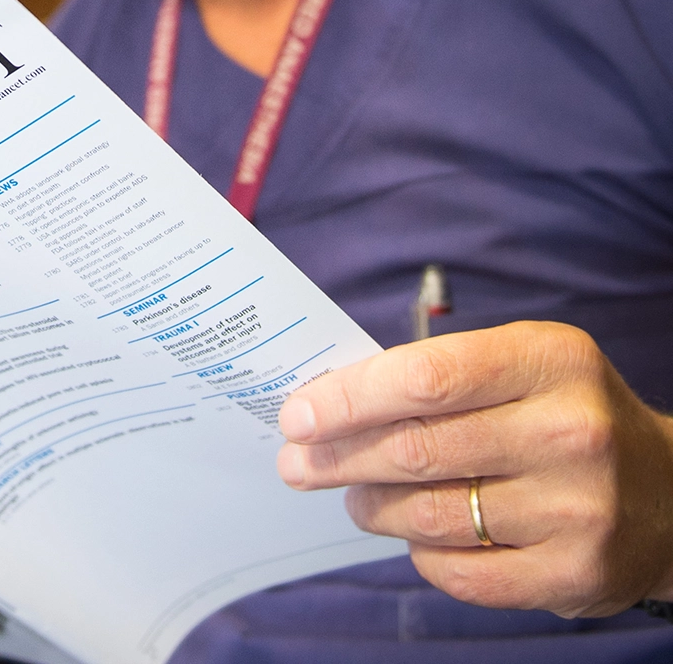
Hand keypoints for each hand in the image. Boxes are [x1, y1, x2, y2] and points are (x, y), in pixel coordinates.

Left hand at [276, 321, 672, 617]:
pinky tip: (416, 535)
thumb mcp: (518, 367)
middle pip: (413, 449)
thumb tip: (326, 406)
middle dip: (336, 459)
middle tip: (297, 465)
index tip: (297, 416)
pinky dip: (419, 553)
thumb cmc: (561, 418)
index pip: (423, 377)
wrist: (666, 494)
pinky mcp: (572, 573)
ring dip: (371, 507)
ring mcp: (576, 509)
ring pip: (424, 515)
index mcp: (549, 360)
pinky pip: (454, 571)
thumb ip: (433, 376)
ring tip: (357, 498)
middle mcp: (569, 432)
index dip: (347, 399)